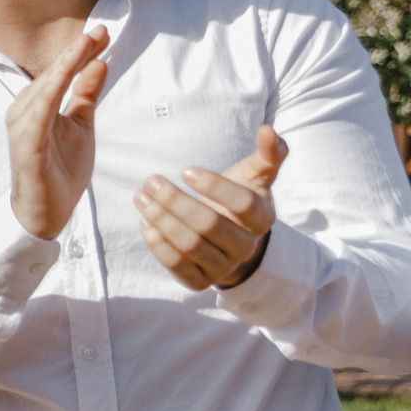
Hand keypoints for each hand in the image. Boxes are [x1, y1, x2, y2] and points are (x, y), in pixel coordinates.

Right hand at [7, 25, 109, 240]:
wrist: (47, 212)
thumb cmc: (60, 169)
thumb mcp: (82, 125)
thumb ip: (86, 95)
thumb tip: (98, 63)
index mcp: (37, 105)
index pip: (61, 72)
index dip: (81, 52)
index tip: (104, 33)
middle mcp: (24, 111)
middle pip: (52, 75)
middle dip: (75, 52)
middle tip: (100, 31)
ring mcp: (22, 128)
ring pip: (44, 89)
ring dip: (63, 66)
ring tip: (85, 45)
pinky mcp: (25, 146)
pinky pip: (38, 115)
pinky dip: (50, 93)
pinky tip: (62, 77)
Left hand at [136, 126, 283, 291]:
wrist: (232, 239)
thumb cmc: (239, 198)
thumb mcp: (255, 175)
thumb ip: (267, 153)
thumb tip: (269, 129)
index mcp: (263, 218)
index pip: (243, 204)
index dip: (214, 186)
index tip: (185, 169)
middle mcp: (247, 246)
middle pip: (210, 225)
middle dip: (175, 201)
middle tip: (151, 181)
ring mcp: (224, 267)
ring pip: (191, 246)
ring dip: (161, 220)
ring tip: (141, 196)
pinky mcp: (201, 281)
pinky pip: (178, 266)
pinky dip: (158, 245)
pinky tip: (145, 222)